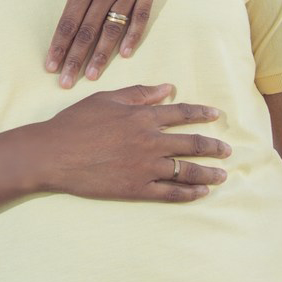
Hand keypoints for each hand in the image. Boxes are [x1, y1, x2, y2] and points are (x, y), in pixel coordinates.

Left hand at [12, 0, 165, 85]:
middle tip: (66, 83)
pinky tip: (126, 53)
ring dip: (102, 54)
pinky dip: (133, 35)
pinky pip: (141, 15)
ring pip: (114, 28)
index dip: (59, 45)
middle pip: (89, 32)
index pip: (68, 21)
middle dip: (75, 59)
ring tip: (91, 75)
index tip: (50, 66)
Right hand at [36, 83, 228, 201]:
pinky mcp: (137, 189)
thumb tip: (167, 87)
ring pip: (187, 171)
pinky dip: (189, 193)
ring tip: (222, 175)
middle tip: (227, 150)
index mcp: (142, 116)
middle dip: (213, 147)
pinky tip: (201, 192)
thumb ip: (139, 93)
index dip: (201, 114)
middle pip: (192, 144)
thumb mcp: (106, 99)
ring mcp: (146, 167)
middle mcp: (150, 141)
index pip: (181, 113)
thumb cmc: (76, 122)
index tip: (216, 116)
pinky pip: (170, 193)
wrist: (54, 154)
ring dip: (208, 173)